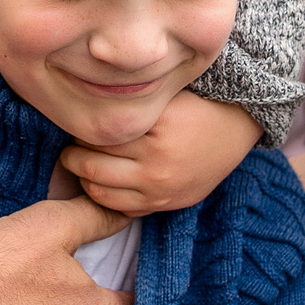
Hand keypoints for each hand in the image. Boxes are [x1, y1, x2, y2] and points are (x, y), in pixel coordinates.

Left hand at [59, 93, 262, 215]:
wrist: (233, 131)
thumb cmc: (194, 106)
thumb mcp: (165, 96)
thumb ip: (130, 103)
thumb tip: (83, 102)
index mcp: (156, 128)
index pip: (98, 133)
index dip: (81, 128)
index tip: (79, 122)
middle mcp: (156, 163)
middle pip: (91, 165)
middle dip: (72, 155)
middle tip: (71, 145)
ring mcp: (159, 188)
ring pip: (99, 190)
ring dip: (82, 177)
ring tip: (80, 163)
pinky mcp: (163, 204)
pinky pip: (119, 208)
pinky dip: (101, 196)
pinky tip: (100, 181)